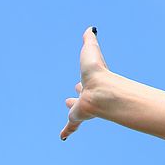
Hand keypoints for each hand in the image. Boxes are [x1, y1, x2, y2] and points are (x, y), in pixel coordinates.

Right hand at [60, 26, 110, 140]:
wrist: (101, 91)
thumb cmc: (97, 71)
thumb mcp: (91, 50)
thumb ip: (90, 39)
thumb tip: (91, 28)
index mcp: (90, 81)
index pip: (84, 82)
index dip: (81, 82)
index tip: (77, 83)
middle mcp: (87, 94)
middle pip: (81, 96)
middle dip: (76, 96)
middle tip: (70, 99)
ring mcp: (83, 106)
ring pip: (76, 111)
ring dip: (73, 111)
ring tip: (69, 109)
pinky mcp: (78, 117)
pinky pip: (71, 126)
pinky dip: (67, 130)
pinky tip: (63, 137)